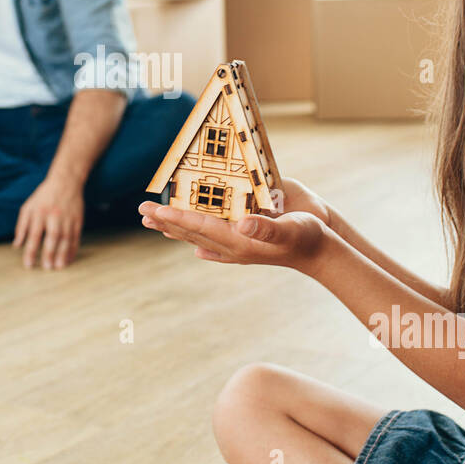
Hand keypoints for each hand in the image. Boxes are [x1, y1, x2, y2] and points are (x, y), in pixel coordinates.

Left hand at [14, 173, 84, 268]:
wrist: (66, 181)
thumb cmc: (44, 196)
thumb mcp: (28, 207)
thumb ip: (22, 226)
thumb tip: (16, 245)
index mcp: (40, 213)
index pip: (34, 235)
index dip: (31, 251)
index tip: (28, 265)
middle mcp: (54, 215)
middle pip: (52, 237)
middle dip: (49, 253)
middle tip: (47, 267)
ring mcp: (68, 218)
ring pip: (66, 238)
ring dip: (63, 254)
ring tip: (59, 267)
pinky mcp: (78, 220)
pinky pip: (76, 237)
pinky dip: (73, 249)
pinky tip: (68, 259)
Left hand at [139, 200, 333, 273]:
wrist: (322, 253)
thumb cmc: (307, 237)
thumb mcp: (289, 228)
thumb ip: (266, 227)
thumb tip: (243, 223)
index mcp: (239, 240)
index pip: (199, 226)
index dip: (175, 217)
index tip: (153, 210)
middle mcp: (233, 244)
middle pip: (192, 232)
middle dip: (166, 221)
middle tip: (142, 211)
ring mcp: (239, 246)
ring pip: (200, 237)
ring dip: (177, 229)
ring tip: (156, 223)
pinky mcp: (248, 244)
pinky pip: (217, 245)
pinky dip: (202, 241)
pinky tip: (196, 249)